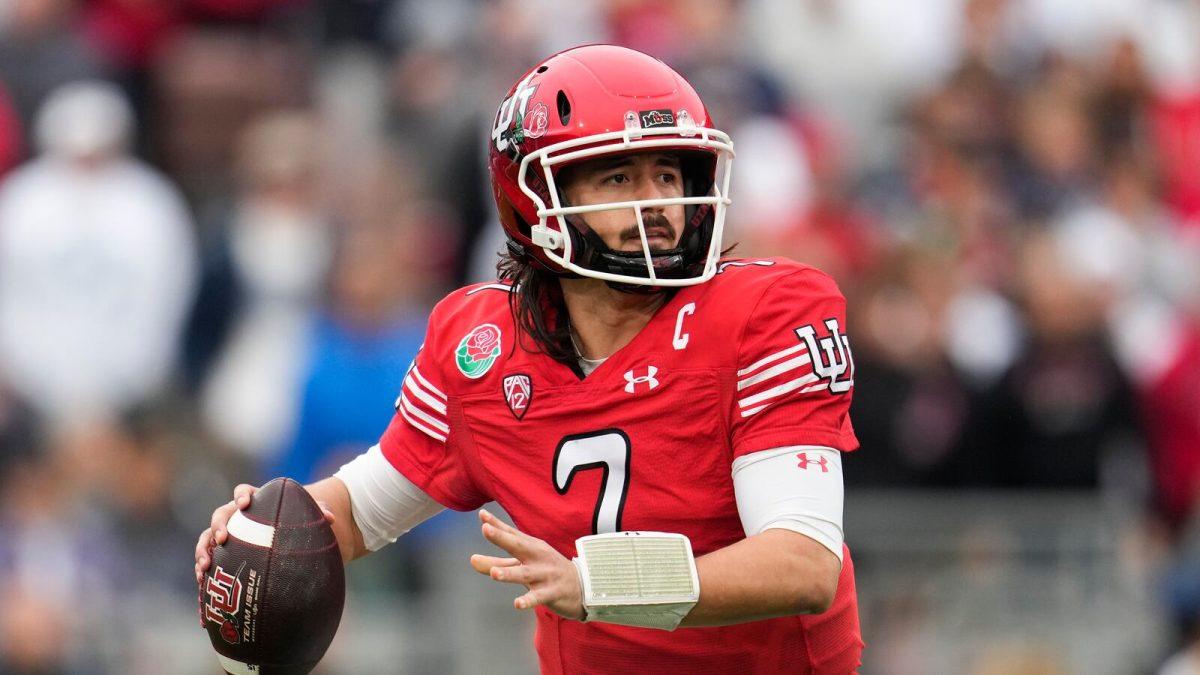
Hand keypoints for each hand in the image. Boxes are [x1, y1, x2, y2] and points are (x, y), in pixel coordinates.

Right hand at [194, 483, 334, 584]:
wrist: (288, 542)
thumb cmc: (297, 523)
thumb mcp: (308, 517)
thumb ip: (318, 513)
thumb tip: (330, 518)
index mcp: (254, 502)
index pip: (243, 492)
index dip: (242, 496)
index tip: (245, 504)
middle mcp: (235, 518)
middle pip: (220, 516)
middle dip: (218, 525)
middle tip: (223, 538)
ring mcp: (226, 538)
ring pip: (207, 540)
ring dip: (203, 551)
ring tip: (204, 568)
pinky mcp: (223, 558)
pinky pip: (209, 567)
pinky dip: (204, 581)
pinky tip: (204, 597)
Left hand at [470, 509, 584, 620]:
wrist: (583, 587)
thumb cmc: (547, 571)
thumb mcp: (523, 565)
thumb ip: (497, 562)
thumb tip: (471, 560)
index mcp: (531, 547)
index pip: (511, 534)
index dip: (496, 524)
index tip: (481, 516)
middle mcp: (537, 557)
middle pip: (518, 546)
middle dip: (502, 538)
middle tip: (486, 530)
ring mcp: (545, 574)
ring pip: (525, 573)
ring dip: (509, 573)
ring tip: (494, 573)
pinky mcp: (552, 592)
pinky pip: (538, 597)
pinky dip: (528, 600)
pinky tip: (517, 603)